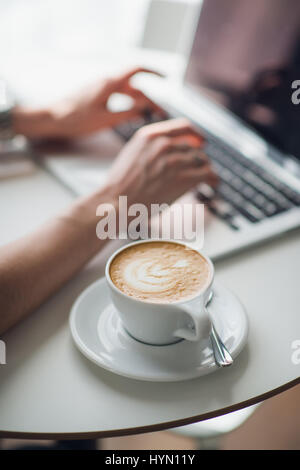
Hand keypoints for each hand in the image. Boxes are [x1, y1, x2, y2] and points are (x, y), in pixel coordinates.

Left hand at [12, 67, 163, 138]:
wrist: (51, 119)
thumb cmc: (75, 119)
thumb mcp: (105, 120)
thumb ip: (128, 113)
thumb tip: (146, 109)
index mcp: (109, 83)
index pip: (137, 70)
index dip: (154, 72)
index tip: (167, 79)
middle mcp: (106, 82)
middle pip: (135, 87)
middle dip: (149, 99)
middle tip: (160, 114)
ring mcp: (101, 88)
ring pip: (126, 92)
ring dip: (139, 103)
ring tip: (148, 117)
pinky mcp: (96, 95)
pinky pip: (117, 96)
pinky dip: (128, 104)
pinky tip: (131, 116)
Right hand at [105, 118, 217, 207]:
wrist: (116, 203)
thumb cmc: (120, 186)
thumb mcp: (131, 154)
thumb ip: (149, 147)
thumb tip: (168, 149)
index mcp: (149, 135)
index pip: (183, 127)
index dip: (196, 134)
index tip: (201, 141)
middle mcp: (163, 144)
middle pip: (193, 147)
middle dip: (198, 158)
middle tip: (200, 168)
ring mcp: (174, 161)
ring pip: (201, 159)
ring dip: (205, 169)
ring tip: (207, 178)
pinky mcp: (183, 178)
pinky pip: (208, 173)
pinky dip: (213, 178)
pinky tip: (213, 184)